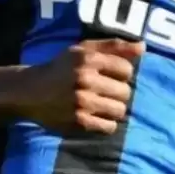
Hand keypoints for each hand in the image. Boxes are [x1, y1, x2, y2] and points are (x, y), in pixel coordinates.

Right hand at [21, 38, 142, 134]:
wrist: (30, 91)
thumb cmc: (62, 68)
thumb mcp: (83, 50)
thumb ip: (114, 46)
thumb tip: (143, 47)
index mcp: (88, 59)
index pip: (127, 70)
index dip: (121, 74)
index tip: (109, 75)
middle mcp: (85, 79)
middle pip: (125, 92)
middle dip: (118, 92)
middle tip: (103, 91)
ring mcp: (82, 102)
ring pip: (120, 110)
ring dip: (113, 109)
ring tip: (99, 104)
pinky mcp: (78, 122)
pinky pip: (109, 127)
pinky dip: (105, 123)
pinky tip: (94, 116)